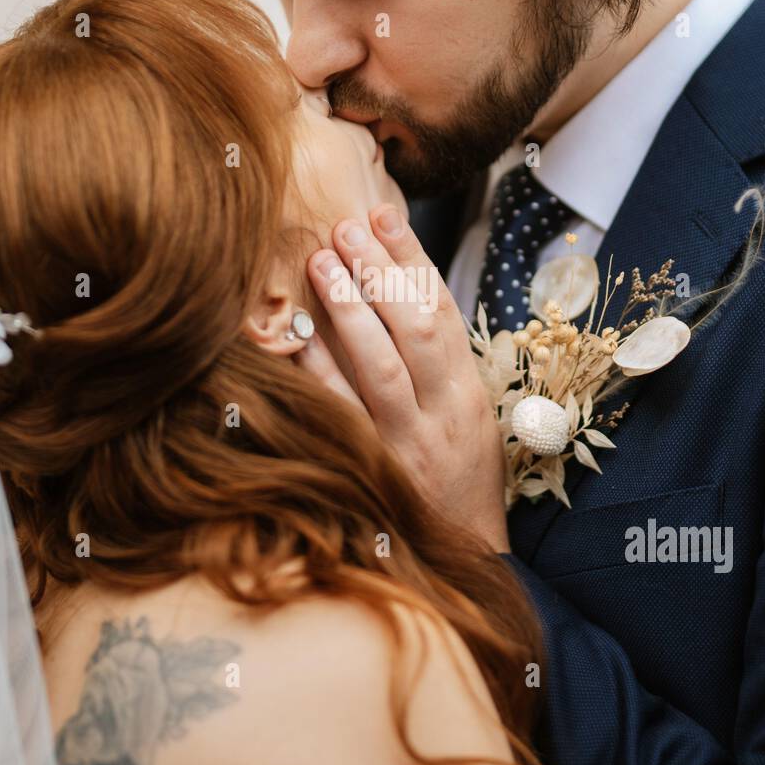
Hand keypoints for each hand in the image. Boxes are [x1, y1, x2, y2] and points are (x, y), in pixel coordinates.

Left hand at [299, 205, 509, 553]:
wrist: (462, 549)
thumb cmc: (458, 471)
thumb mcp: (464, 410)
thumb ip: (435, 355)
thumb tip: (393, 282)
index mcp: (468, 391)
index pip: (443, 310)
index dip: (412, 258)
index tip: (382, 215)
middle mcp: (443, 412)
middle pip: (416, 329)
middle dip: (380, 272)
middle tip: (344, 227)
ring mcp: (407, 444)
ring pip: (381, 367)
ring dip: (349, 309)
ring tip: (320, 261)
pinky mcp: (372, 470)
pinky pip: (342, 414)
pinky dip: (318, 372)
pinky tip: (296, 335)